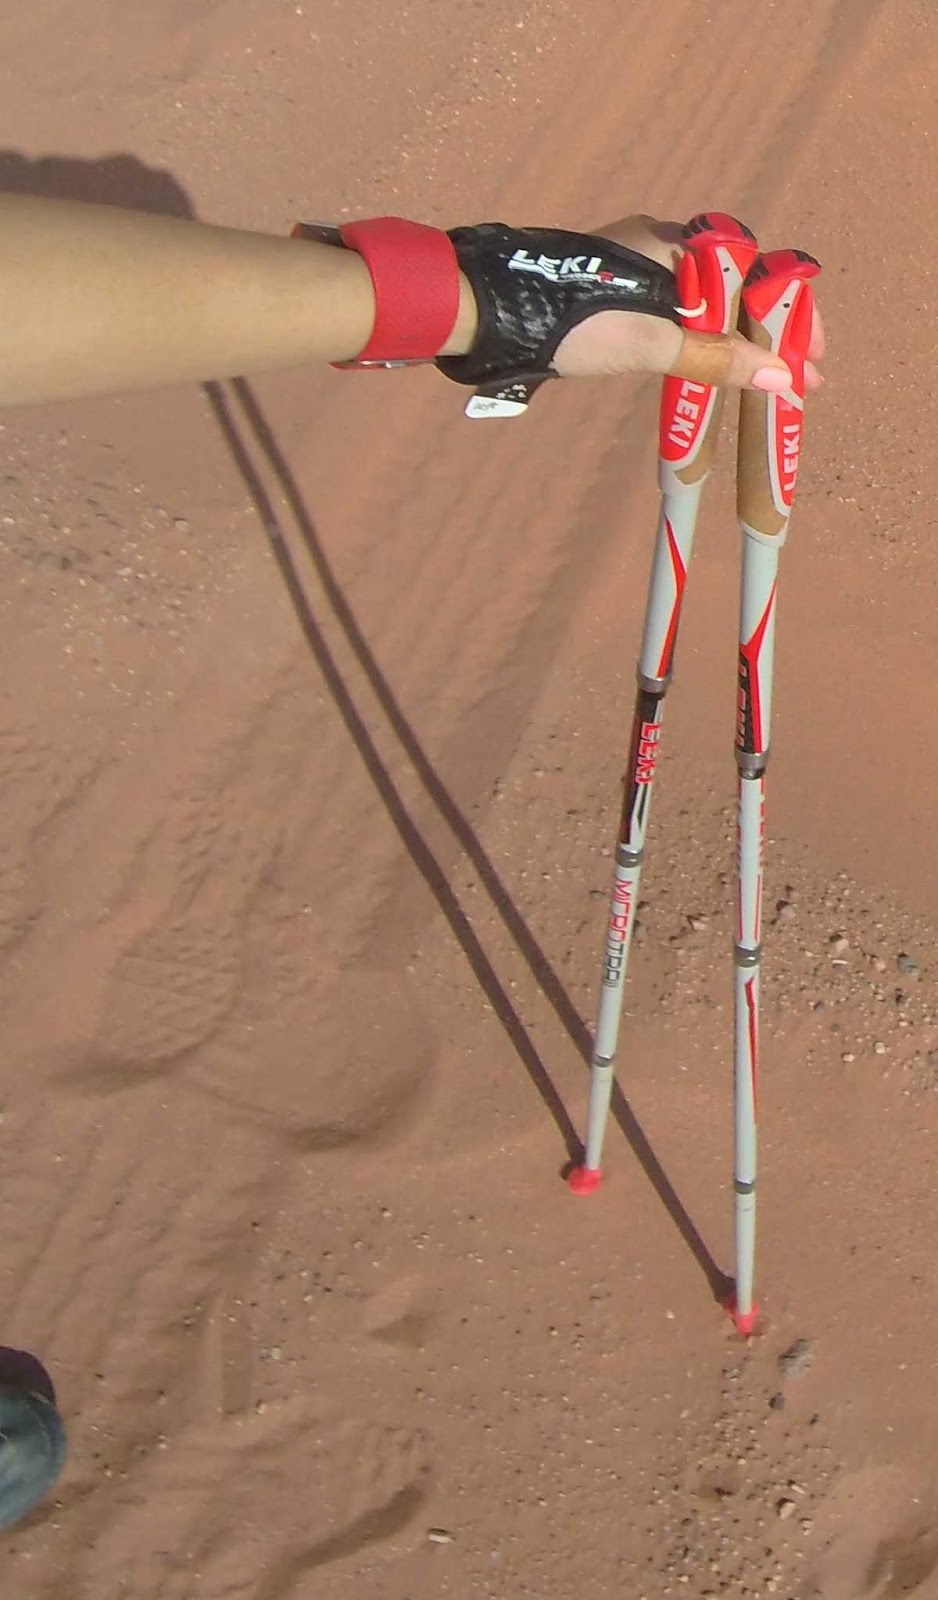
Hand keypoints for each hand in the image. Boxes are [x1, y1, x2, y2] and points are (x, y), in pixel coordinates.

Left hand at [552, 214, 824, 391]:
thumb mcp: (649, 343)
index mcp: (677, 244)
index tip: (810, 356)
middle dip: (769, 335)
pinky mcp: (614, 296)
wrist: (491, 315)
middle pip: (735, 290)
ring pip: (706, 307)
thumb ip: (713, 359)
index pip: (755, 273)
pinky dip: (703, 343)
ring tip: (763, 382)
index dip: (788, 316)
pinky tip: (712, 368)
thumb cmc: (573, 321)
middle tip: (796, 378)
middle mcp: (661, 247)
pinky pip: (677, 317)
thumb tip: (780, 377)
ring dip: (737, 343)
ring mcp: (636, 271)